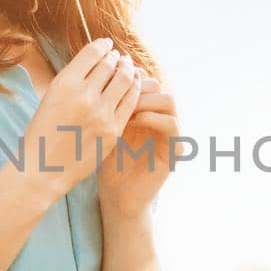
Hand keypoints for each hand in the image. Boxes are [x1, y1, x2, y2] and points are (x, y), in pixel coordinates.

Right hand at [12, 36, 139, 201]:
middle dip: (116, 58)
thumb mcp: (50, 97)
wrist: (43, 170)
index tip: (107, 44)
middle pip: (110, 65)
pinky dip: (135, 89)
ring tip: (128, 68)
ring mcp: (101, 114)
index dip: (102, 45)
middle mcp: (84, 96)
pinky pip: (131, 102)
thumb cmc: (42, 133)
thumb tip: (95, 62)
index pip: (92, 53)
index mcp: (64, 84)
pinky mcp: (113, 131)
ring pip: (125, 80)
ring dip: (128, 70)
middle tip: (119, 57)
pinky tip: (134, 85)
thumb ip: (73, 80)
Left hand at [97, 74, 177, 219]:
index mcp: (144, 111)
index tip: (107, 82)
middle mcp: (158, 119)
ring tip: (125, 106)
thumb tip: (98, 75)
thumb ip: (107, 105)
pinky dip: (154, 117)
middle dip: (136, 85)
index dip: (127, 76)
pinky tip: (132, 121)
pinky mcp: (173, 150)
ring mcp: (168, 134)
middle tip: (116, 92)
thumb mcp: (103, 128)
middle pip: (157, 85)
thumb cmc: (105, 162)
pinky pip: (172, 125)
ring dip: (147, 99)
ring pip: (169, 100)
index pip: (143, 79)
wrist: (116, 195)